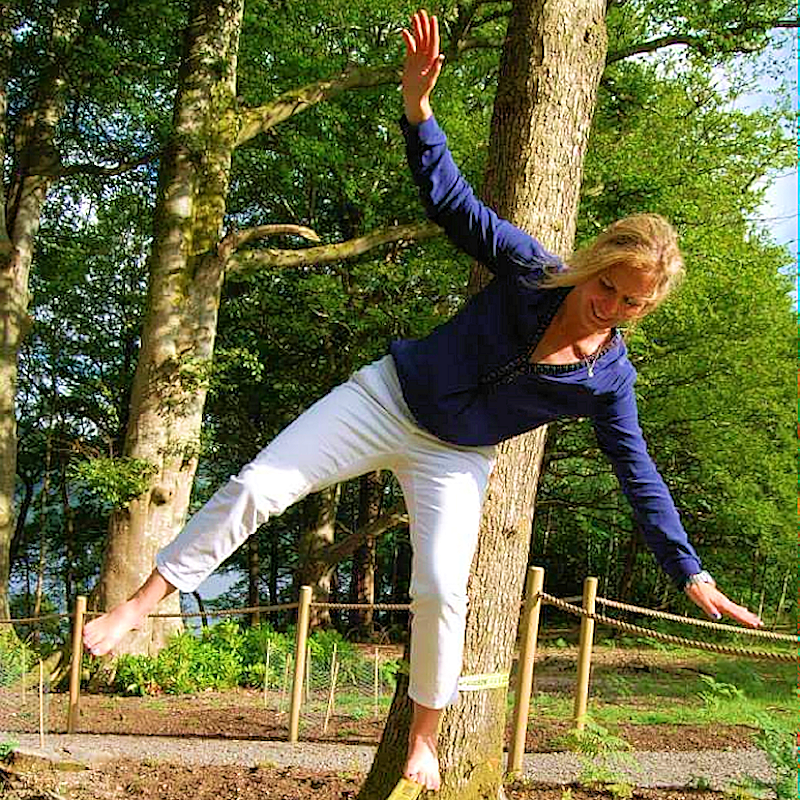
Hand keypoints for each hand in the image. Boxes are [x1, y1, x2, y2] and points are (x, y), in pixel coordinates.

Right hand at [401, 9, 443, 124]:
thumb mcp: (430, 79)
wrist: (414, 96)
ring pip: (418, 38)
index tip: (433, 18)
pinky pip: (410, 45)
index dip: (433, 29)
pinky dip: (408, 38)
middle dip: (424, 24)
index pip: (433, 40)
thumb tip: (441, 56)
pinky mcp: (411, 59)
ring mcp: (419, 56)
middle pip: (426, 36)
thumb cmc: (423, 90)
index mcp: (432, 58)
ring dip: (416, 28)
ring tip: (414, 17)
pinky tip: (404, 31)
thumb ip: (436, 67)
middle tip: (422, 12)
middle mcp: (426, 55)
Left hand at [686, 582, 762, 627]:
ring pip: (738, 609)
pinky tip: (744, 611)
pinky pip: (734, 606)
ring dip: (747, 615)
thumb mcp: (701, 600)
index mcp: (721, 603)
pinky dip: (740, 610)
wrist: (693, 580)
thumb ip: (709, 609)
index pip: (735, 613)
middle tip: (761, 624)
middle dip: (750, 618)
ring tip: (757, 620)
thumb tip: (718, 617)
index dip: (745, 619)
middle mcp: (724, 602)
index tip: (755, 624)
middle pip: (739, 611)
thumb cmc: (696, 591)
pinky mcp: (721, 599)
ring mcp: (724, 600)